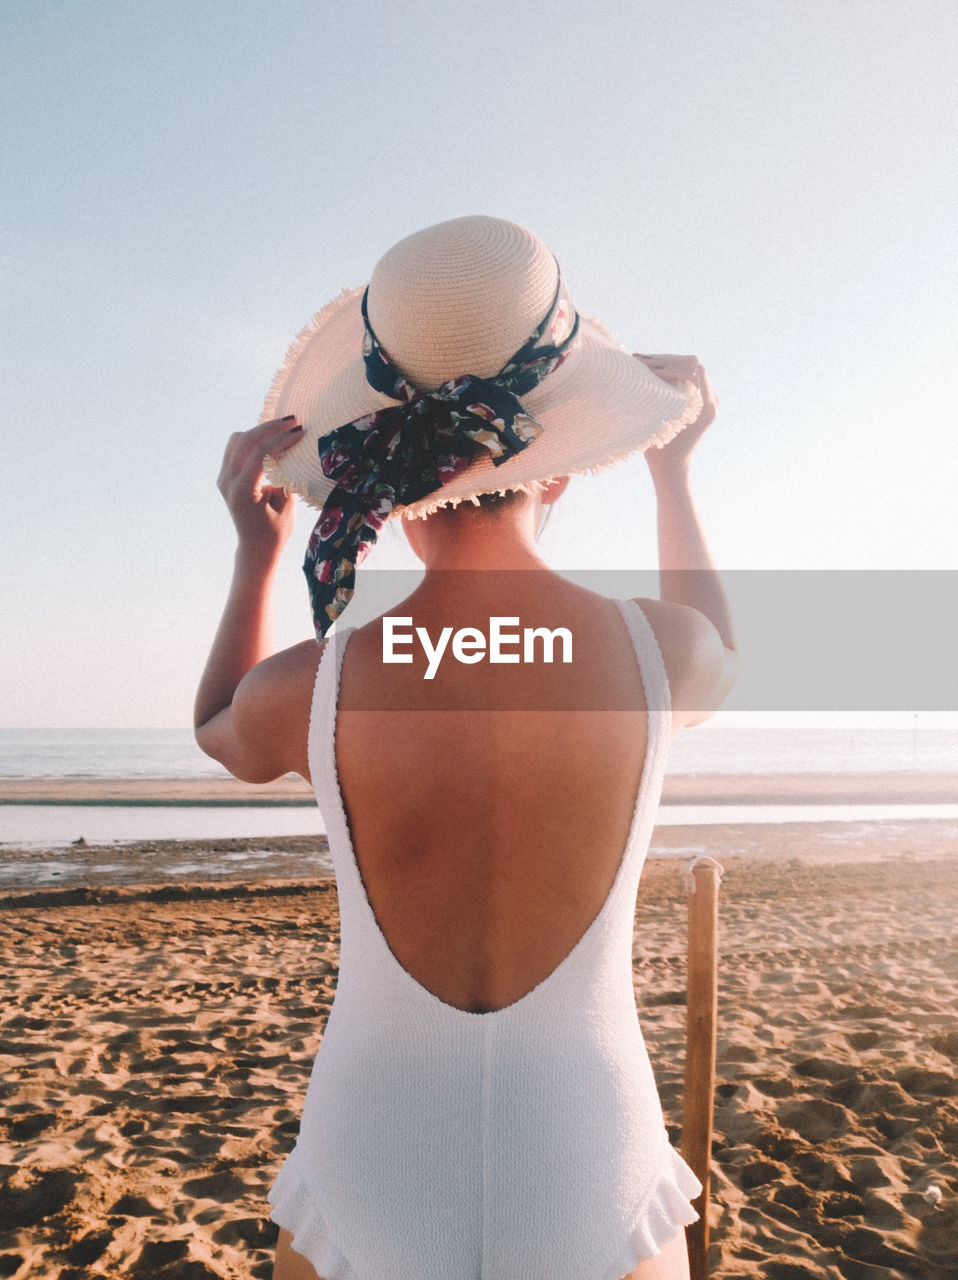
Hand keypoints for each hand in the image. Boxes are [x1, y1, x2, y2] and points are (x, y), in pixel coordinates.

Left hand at [217, 416, 301, 555]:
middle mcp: (227, 482)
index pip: (259, 454)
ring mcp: (223, 477)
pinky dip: (253, 439)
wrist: (256, 547)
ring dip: (260, 430)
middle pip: (245, 440)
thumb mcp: (286, 504)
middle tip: (293, 420)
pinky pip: (235, 448)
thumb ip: (285, 475)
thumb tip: (290, 448)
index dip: (280, 439)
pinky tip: (270, 438)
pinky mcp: (225, 475)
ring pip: (237, 440)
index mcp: (242, 491)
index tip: (300, 431)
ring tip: (283, 428)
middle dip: (270, 428)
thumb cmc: (276, 530)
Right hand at [634, 355, 717, 473]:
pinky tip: (647, 367)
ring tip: (639, 361)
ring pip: (687, 367)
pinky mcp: (697, 401)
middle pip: (692, 364)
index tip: (649, 369)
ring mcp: (706, 399)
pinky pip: (685, 377)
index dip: (670, 364)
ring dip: (664, 363)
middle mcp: (712, 400)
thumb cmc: (661, 451)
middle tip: (640, 360)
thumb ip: (657, 396)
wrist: (672, 469)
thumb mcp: (656, 422)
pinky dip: (666, 371)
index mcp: (707, 405)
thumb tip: (643, 367)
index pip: (694, 368)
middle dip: (665, 360)